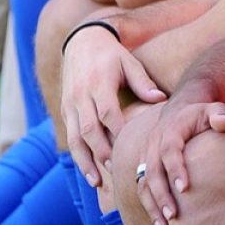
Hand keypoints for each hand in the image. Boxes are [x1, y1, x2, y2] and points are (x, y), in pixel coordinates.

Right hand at [59, 26, 166, 186]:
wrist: (81, 42)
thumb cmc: (112, 55)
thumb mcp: (129, 62)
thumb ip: (142, 82)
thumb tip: (160, 99)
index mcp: (98, 83)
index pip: (106, 111)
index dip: (116, 132)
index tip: (129, 149)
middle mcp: (80, 95)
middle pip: (88, 128)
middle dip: (100, 152)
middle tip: (114, 170)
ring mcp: (69, 104)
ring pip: (74, 137)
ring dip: (84, 161)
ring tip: (96, 181)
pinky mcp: (64, 109)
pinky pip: (68, 136)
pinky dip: (77, 156)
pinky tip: (88, 172)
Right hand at [135, 89, 224, 224]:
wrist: (180, 112)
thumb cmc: (202, 115)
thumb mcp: (213, 108)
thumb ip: (220, 113)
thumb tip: (223, 123)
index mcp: (169, 130)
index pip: (169, 150)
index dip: (175, 168)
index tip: (185, 188)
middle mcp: (153, 144)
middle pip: (152, 171)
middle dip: (161, 194)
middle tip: (172, 216)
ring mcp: (146, 157)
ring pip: (143, 184)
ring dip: (152, 206)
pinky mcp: (144, 169)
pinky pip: (142, 189)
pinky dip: (149, 207)